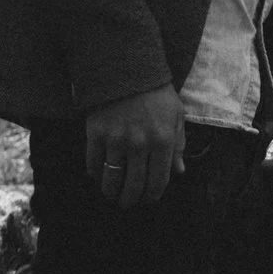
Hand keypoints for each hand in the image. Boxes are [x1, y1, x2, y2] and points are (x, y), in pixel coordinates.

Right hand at [86, 84, 185, 207]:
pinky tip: (99, 175)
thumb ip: (178, 145)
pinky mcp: (95, 135)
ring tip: (112, 195)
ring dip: (111, 192)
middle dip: (131, 200)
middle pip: (133, 186)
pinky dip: (96, 174)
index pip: (158, 181)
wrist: (127, 70)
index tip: (148, 199)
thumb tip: (178, 172)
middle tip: (128, 203)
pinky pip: (93, 164)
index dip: (152, 195)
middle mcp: (140, 144)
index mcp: (163, 140)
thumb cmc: (156, 94)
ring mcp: (116, 140)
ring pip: (111, 180)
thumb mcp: (176, 115)